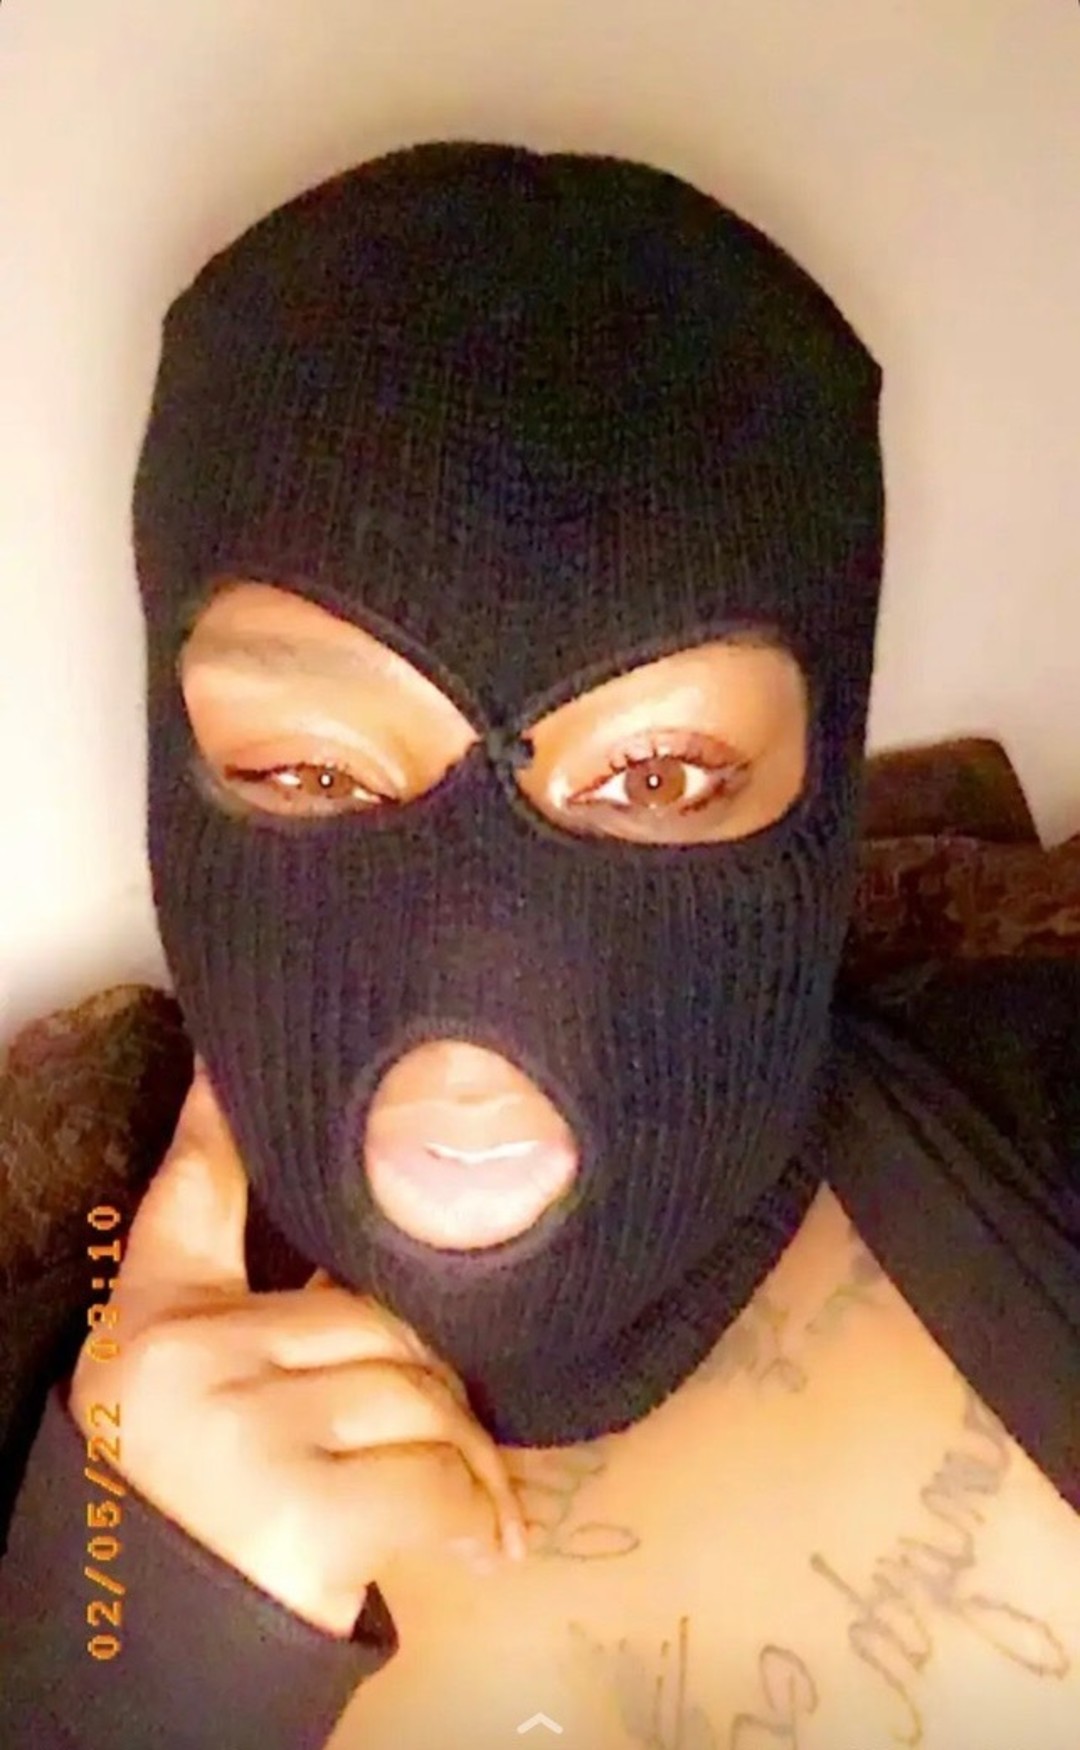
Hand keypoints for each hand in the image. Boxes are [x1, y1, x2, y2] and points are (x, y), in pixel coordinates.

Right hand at [70, 1063, 526, 1636]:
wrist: (154, 1662)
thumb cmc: (190, 1521)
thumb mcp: (191, 1409)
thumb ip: (254, 1326)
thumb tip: (361, 1272)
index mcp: (155, 1325)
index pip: (193, 1193)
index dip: (222, 1119)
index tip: (234, 1053)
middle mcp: (191, 1356)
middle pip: (376, 1320)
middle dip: (431, 1388)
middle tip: (448, 1451)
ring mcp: (245, 1426)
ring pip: (419, 1396)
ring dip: (466, 1462)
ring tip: (467, 1511)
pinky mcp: (302, 1506)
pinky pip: (438, 1475)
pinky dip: (476, 1517)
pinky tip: (477, 1547)